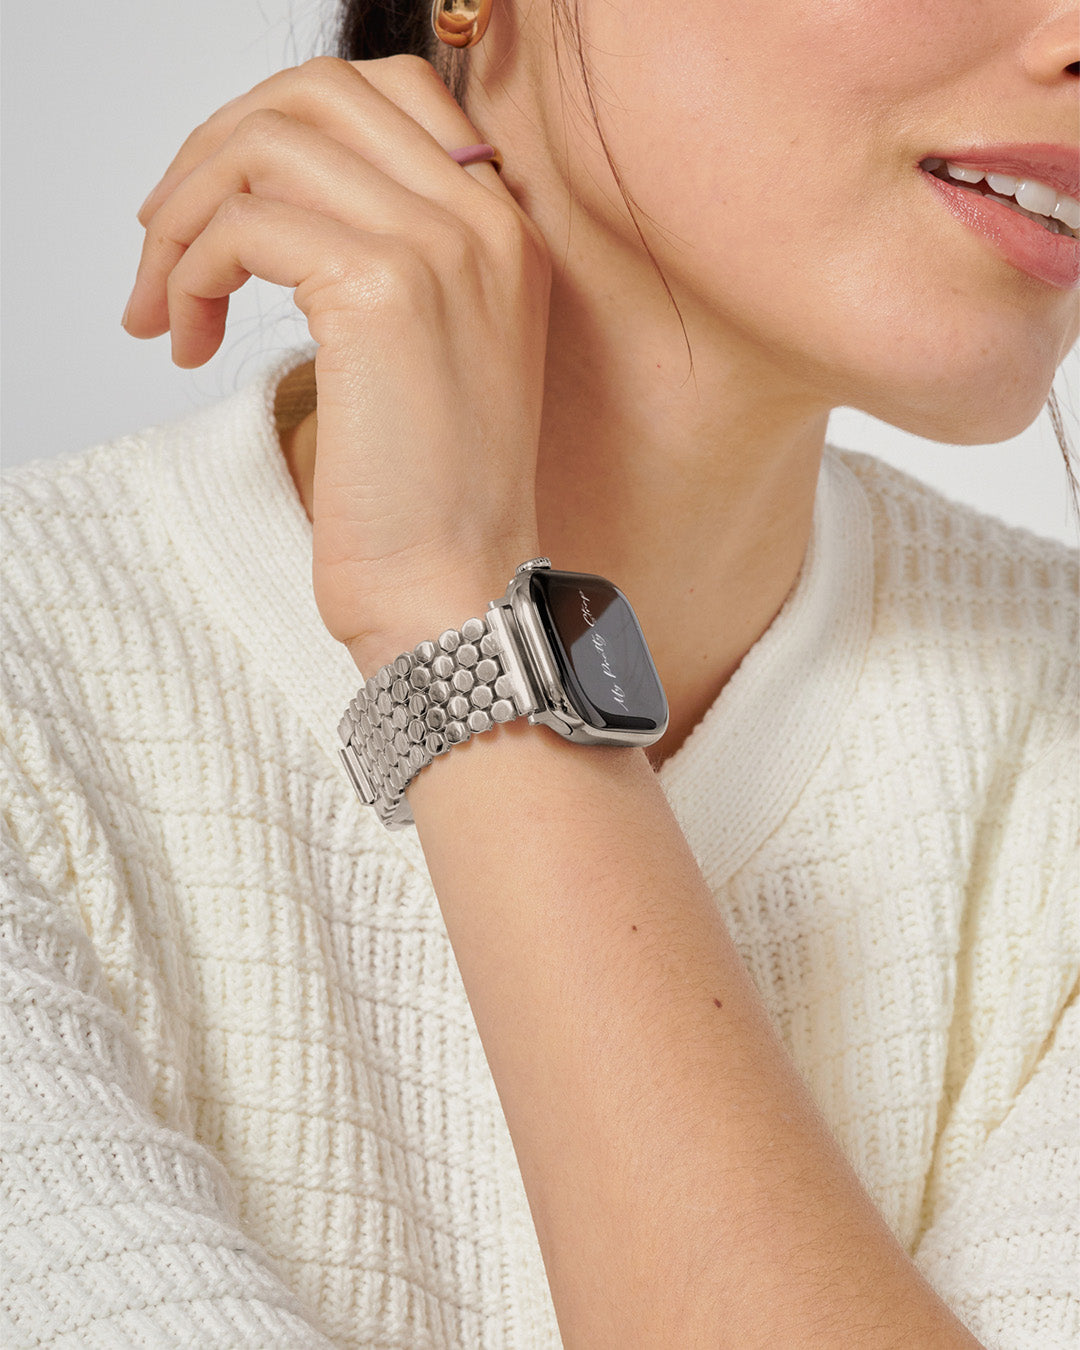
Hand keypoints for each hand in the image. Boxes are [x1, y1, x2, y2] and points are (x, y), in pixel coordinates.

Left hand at [122, 55, 550, 667]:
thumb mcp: (432, 354)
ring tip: (166, 304)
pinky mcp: (383, 292)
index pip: (384, 92)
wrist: (457, 591)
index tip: (224, 204)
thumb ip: (385, 260)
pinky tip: (188, 339)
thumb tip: (272, 207)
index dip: (278, 127)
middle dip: (214, 152)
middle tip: (167, 239)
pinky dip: (189, 272)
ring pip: (268, 148)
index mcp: (504, 231)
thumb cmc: (433, 502)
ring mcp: (441, 248)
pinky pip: (245, 226)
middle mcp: (485, 221)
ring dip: (185, 217)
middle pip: (316, 94)